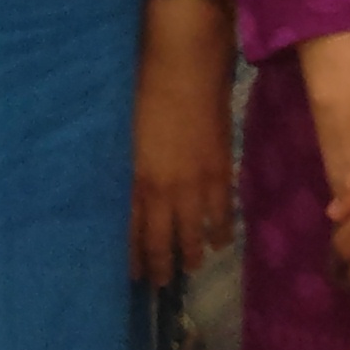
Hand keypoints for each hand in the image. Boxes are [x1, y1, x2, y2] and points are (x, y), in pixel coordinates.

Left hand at [130, 47, 230, 288]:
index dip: (134, 255)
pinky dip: (221, 230)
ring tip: (191, 266)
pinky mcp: (221, 170)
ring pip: (194, 233)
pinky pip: (222, 212)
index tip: (133, 274)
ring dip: (192, 253)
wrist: (185, 66)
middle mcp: (165, 190)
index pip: (133, 231)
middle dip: (161, 265)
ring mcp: (196, 184)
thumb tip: (131, 194)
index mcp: (137, 180)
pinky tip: (220, 242)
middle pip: (163, 240)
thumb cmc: (145, 90)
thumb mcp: (127, 135)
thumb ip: (131, 169)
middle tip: (161, 284)